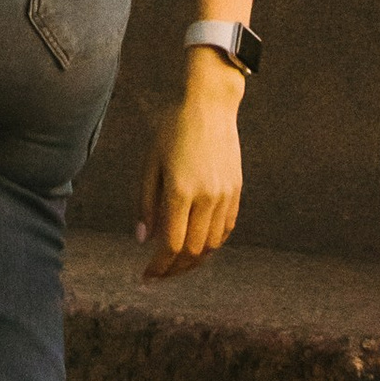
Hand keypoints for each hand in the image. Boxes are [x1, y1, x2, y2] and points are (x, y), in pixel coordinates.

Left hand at [136, 60, 243, 279]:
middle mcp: (206, 197)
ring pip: (212, 244)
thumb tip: (143, 239)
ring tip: (177, 264)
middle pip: (193, 251)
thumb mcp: (150, 161)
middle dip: (174, 269)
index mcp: (180, 190)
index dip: (159, 267)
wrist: (210, 103)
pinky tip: (198, 245)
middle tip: (159, 275)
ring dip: (194, 261)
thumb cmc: (172, 127)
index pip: (172, 245)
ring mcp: (225, 194)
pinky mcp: (236, 190)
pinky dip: (212, 243)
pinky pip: (226, 228)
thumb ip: (146, 202)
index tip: (147, 276)